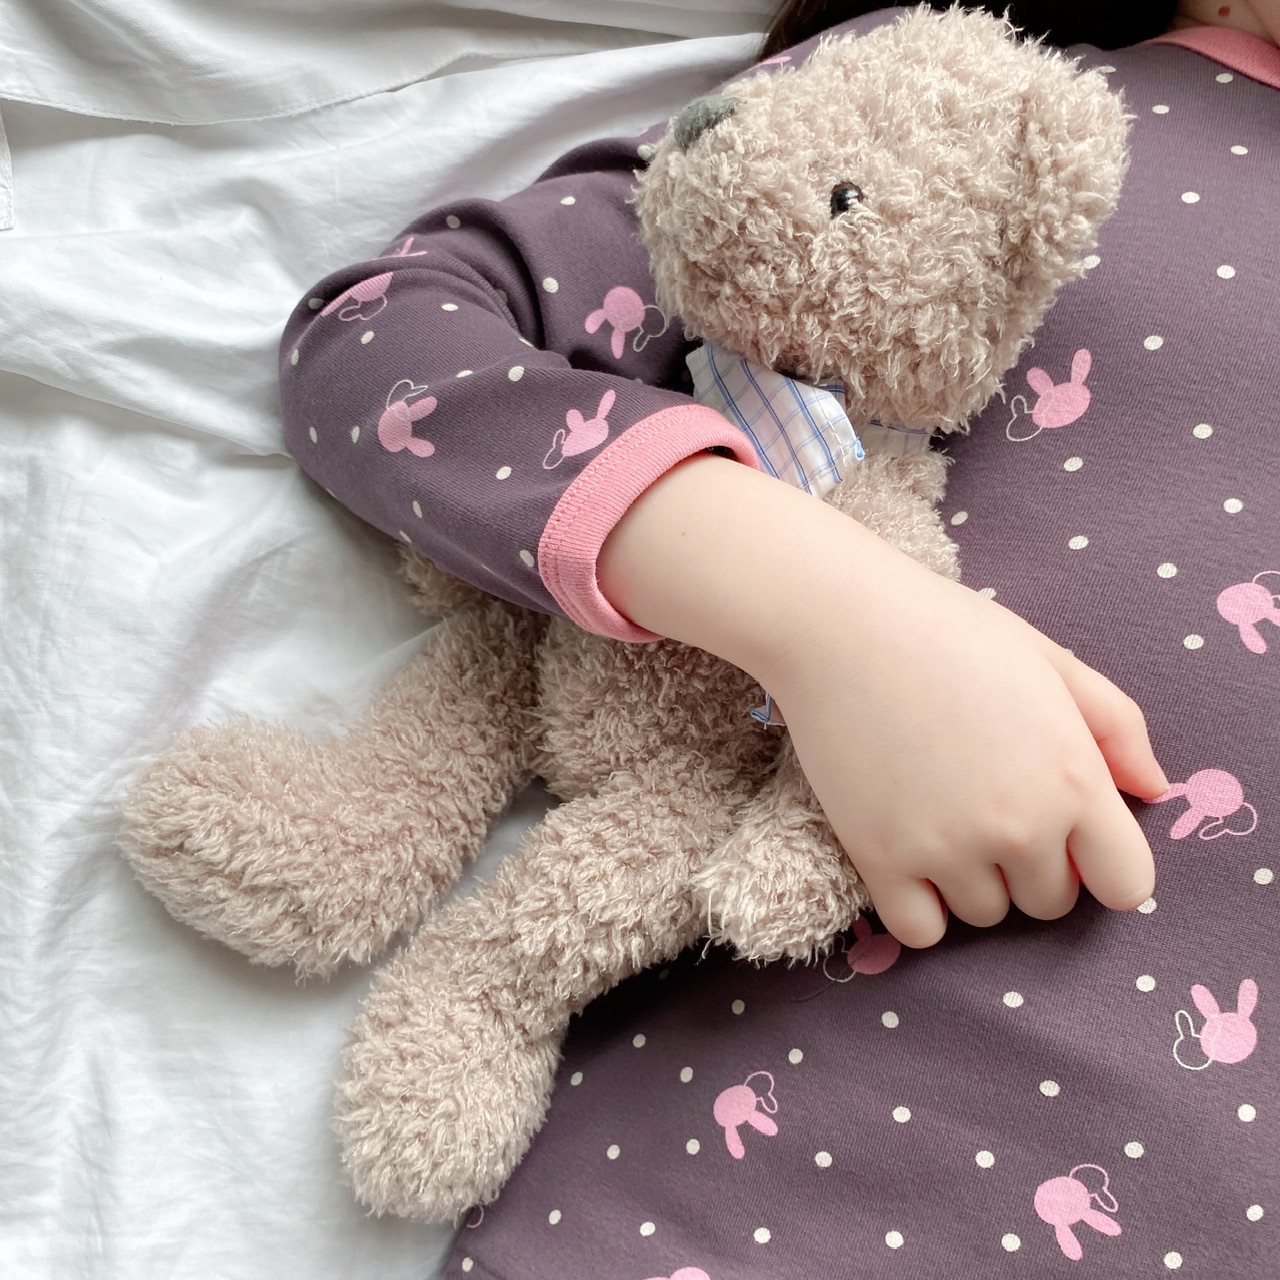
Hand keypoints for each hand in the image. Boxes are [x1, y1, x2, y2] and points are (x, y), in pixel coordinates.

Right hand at [765, 552, 1166, 947]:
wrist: (840, 624)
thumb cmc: (948, 631)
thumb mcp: (1051, 661)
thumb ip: (1118, 725)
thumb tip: (1152, 789)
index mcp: (1074, 778)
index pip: (1127, 885)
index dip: (1100, 864)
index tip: (1067, 836)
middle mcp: (1019, 827)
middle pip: (1050, 902)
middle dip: (1030, 866)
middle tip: (986, 803)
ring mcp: (948, 848)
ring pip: (984, 914)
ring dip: (971, 880)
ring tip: (939, 813)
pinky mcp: (881, 860)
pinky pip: (921, 931)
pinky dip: (919, 906)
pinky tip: (908, 854)